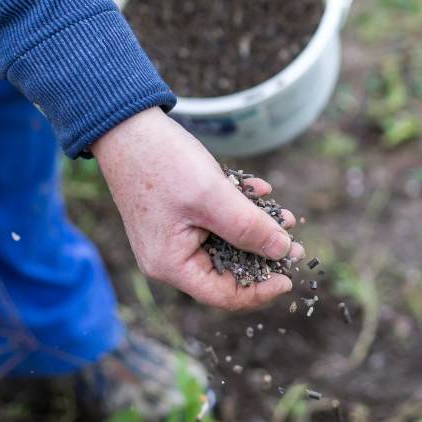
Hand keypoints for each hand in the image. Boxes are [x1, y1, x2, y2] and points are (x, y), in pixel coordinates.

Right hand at [92, 107, 300, 309]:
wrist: (127, 126)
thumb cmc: (163, 162)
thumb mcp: (213, 196)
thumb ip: (249, 227)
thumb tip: (283, 251)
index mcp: (171, 264)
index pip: (223, 294)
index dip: (261, 290)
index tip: (289, 276)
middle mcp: (169, 257)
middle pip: (226, 270)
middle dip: (262, 255)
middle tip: (294, 243)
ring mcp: (172, 236)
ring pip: (224, 243)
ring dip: (255, 228)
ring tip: (284, 216)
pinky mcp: (177, 215)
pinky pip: (214, 221)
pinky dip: (238, 209)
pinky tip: (259, 191)